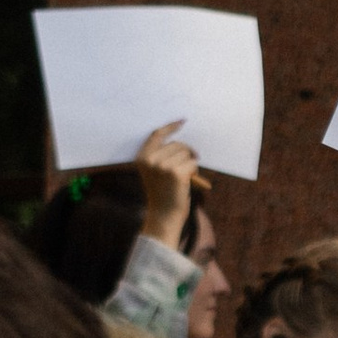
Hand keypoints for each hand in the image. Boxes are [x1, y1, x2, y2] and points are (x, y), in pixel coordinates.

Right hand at [136, 122, 203, 247]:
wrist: (164, 216)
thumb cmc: (163, 195)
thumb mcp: (156, 172)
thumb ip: (162, 156)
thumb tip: (182, 143)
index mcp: (142, 157)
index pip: (157, 134)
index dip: (170, 127)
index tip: (182, 121)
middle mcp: (150, 160)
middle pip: (176, 144)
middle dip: (186, 153)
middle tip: (188, 166)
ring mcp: (162, 166)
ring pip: (186, 153)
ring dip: (190, 163)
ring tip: (185, 178)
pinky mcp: (175, 173)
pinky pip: (192, 163)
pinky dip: (195, 171)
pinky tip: (188, 182)